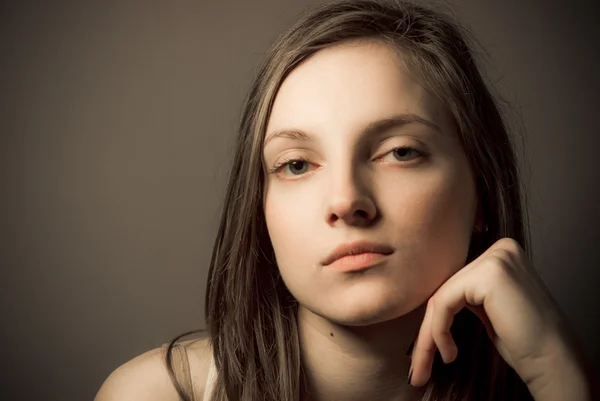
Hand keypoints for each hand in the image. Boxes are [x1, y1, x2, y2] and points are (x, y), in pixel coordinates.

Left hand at [408, 237, 590, 399]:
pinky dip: (439, 331)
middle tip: (418, 366)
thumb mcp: (488, 308)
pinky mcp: (488, 274)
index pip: (454, 284)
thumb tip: (430, 298)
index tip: (424, 352)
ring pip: (441, 297)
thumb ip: (465, 294)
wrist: (554, 362)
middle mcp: (500, 248)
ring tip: (426, 366)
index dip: (435, 320)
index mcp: (501, 253)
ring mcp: (496, 258)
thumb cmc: (525, 342)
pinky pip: (444, 303)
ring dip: (428, 336)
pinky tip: (449, 353)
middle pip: (446, 289)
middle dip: (428, 330)